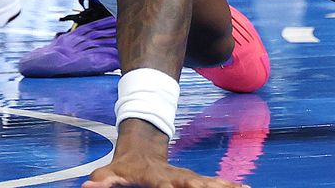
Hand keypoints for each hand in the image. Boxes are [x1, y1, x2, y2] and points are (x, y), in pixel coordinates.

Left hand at [82, 152, 245, 187]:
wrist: (140, 150)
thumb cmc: (124, 169)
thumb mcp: (109, 174)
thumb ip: (102, 183)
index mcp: (156, 178)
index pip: (164, 186)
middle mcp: (177, 177)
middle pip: (195, 183)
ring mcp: (190, 178)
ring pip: (211, 182)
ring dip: (226, 186)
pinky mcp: (198, 181)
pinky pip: (217, 184)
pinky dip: (232, 186)